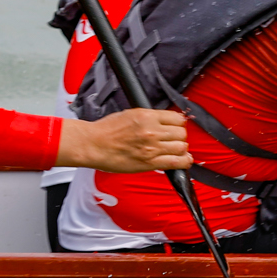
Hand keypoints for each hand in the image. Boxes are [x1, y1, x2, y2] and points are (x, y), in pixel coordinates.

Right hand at [56, 108, 190, 172]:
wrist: (93, 145)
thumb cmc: (106, 130)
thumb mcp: (130, 114)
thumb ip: (149, 118)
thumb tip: (165, 122)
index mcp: (147, 116)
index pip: (177, 118)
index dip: (178, 123)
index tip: (176, 127)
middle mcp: (152, 131)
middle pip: (181, 133)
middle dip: (179, 136)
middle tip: (172, 139)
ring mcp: (152, 148)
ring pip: (181, 147)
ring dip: (180, 149)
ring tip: (175, 150)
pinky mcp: (150, 163)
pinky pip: (176, 162)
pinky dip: (183, 162)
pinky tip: (183, 160)